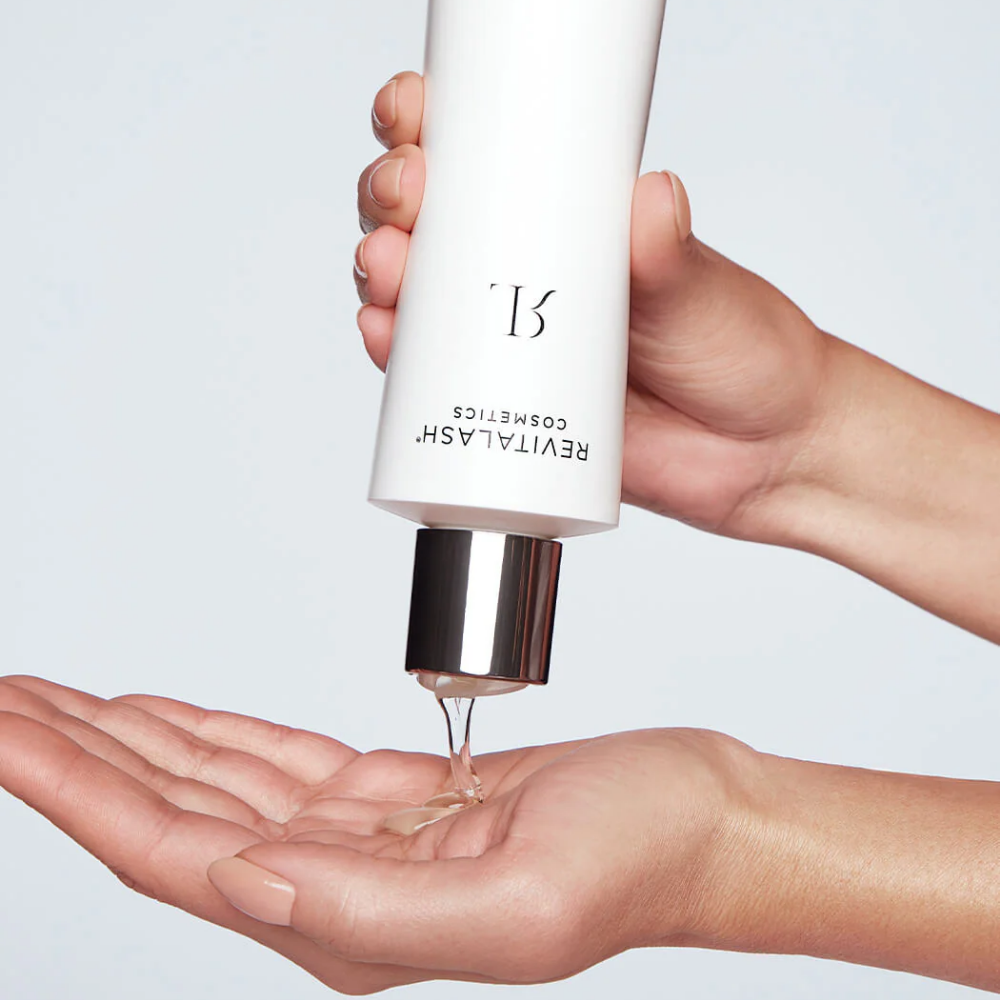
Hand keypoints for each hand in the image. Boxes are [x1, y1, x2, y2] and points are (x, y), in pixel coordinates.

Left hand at [0, 675, 741, 992]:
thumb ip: (369, 913)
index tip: (8, 729)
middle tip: (3, 700)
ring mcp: (361, 841)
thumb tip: (244, 883)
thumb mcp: (518, 904)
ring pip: (213, 783)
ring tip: (54, 703)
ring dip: (130, 739)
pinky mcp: (393, 796)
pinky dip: (212, 733)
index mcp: (350, 925)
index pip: (173, 851)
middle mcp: (337, 889)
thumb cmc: (640, 856)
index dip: (75, 790)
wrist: (698, 818)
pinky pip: (276, 760)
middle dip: (75, 755)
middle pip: (171, 815)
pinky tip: (166, 718)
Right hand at [355, 73, 829, 537]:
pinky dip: (395, 353)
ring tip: (387, 270)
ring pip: (417, 296)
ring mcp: (508, 344)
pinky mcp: (501, 407)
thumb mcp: (705, 292)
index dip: (432, 128)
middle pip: (429, 222)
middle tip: (405, 196)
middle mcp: (526, 276)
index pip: (485, 160)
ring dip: (381, 273)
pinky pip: (429, 380)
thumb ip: (671, 256)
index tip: (415, 115)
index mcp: (570, 223)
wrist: (760, 454)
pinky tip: (384, 335)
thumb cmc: (740, 351)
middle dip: (393, 198)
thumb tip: (651, 197)